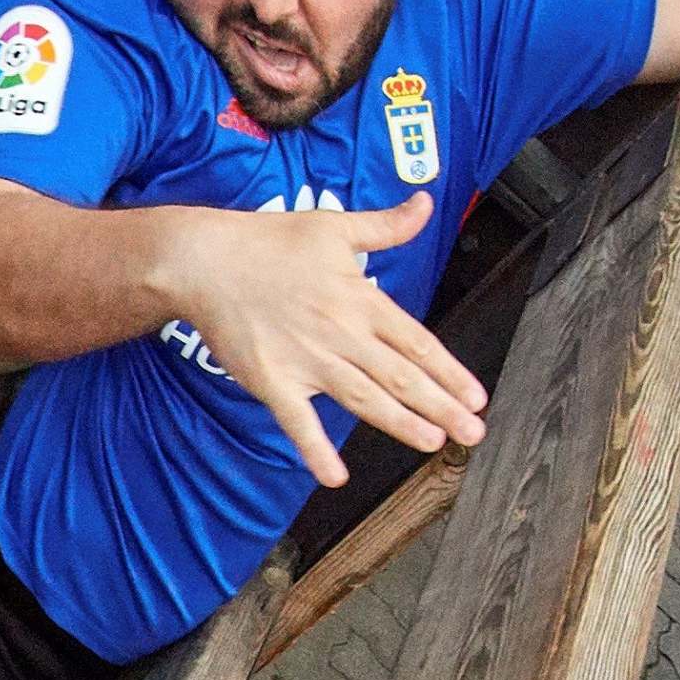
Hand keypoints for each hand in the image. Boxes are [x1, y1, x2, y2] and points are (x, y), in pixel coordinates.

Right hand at [162, 192, 486, 487]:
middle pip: (401, 376)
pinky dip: (316, 450)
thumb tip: (426, 203)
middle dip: (442, 407)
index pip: (417, 343)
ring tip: (432, 442)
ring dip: (401, 423)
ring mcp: (307, 360)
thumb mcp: (333, 226)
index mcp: (360, 298)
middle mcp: (341, 332)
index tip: (475, 397)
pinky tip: (334, 475)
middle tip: (472, 433)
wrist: (203, 262)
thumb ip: (386, 225)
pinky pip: (298, 421)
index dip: (450, 373)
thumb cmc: (266, 242)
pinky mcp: (272, 380)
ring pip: (364, 398)